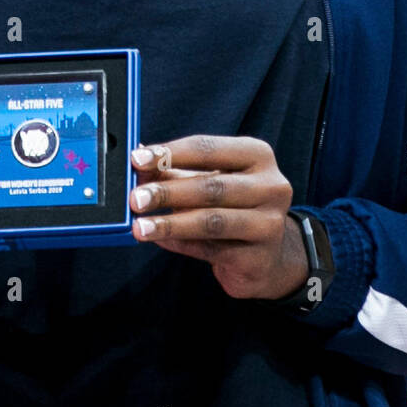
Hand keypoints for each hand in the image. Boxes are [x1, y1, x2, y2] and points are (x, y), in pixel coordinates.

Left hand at [128, 135, 308, 300]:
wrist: (266, 255)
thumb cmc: (232, 207)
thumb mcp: (206, 180)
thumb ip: (173, 172)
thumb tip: (138, 164)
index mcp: (257, 155)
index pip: (207, 149)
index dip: (170, 154)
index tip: (137, 160)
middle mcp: (271, 186)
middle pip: (211, 186)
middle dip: (167, 192)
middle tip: (135, 198)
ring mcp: (269, 224)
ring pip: (211, 221)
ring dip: (170, 223)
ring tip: (141, 227)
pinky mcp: (259, 258)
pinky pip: (211, 250)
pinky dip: (181, 244)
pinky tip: (160, 240)